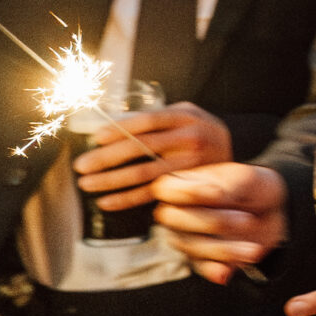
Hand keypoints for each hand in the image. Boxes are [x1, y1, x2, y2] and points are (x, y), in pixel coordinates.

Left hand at [73, 104, 231, 210]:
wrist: (234, 153)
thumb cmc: (201, 130)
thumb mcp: (186, 113)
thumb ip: (155, 117)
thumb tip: (112, 125)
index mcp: (186, 116)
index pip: (148, 121)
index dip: (120, 129)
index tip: (96, 138)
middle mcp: (190, 139)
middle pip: (142, 148)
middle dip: (106, 158)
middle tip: (82, 165)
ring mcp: (191, 165)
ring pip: (144, 174)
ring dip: (111, 181)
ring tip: (88, 184)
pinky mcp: (189, 186)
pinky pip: (153, 194)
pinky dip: (127, 199)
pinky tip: (108, 202)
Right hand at [153, 162, 287, 284]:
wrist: (272, 209)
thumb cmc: (252, 187)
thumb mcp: (245, 178)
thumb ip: (227, 185)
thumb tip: (212, 196)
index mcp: (182, 185)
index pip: (166, 189)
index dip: (188, 192)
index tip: (218, 193)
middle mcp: (177, 212)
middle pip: (175, 219)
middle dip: (213, 222)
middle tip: (247, 220)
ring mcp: (187, 237)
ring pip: (192, 246)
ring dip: (224, 249)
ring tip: (253, 249)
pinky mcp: (202, 258)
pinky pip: (201, 267)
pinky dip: (213, 270)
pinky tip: (225, 273)